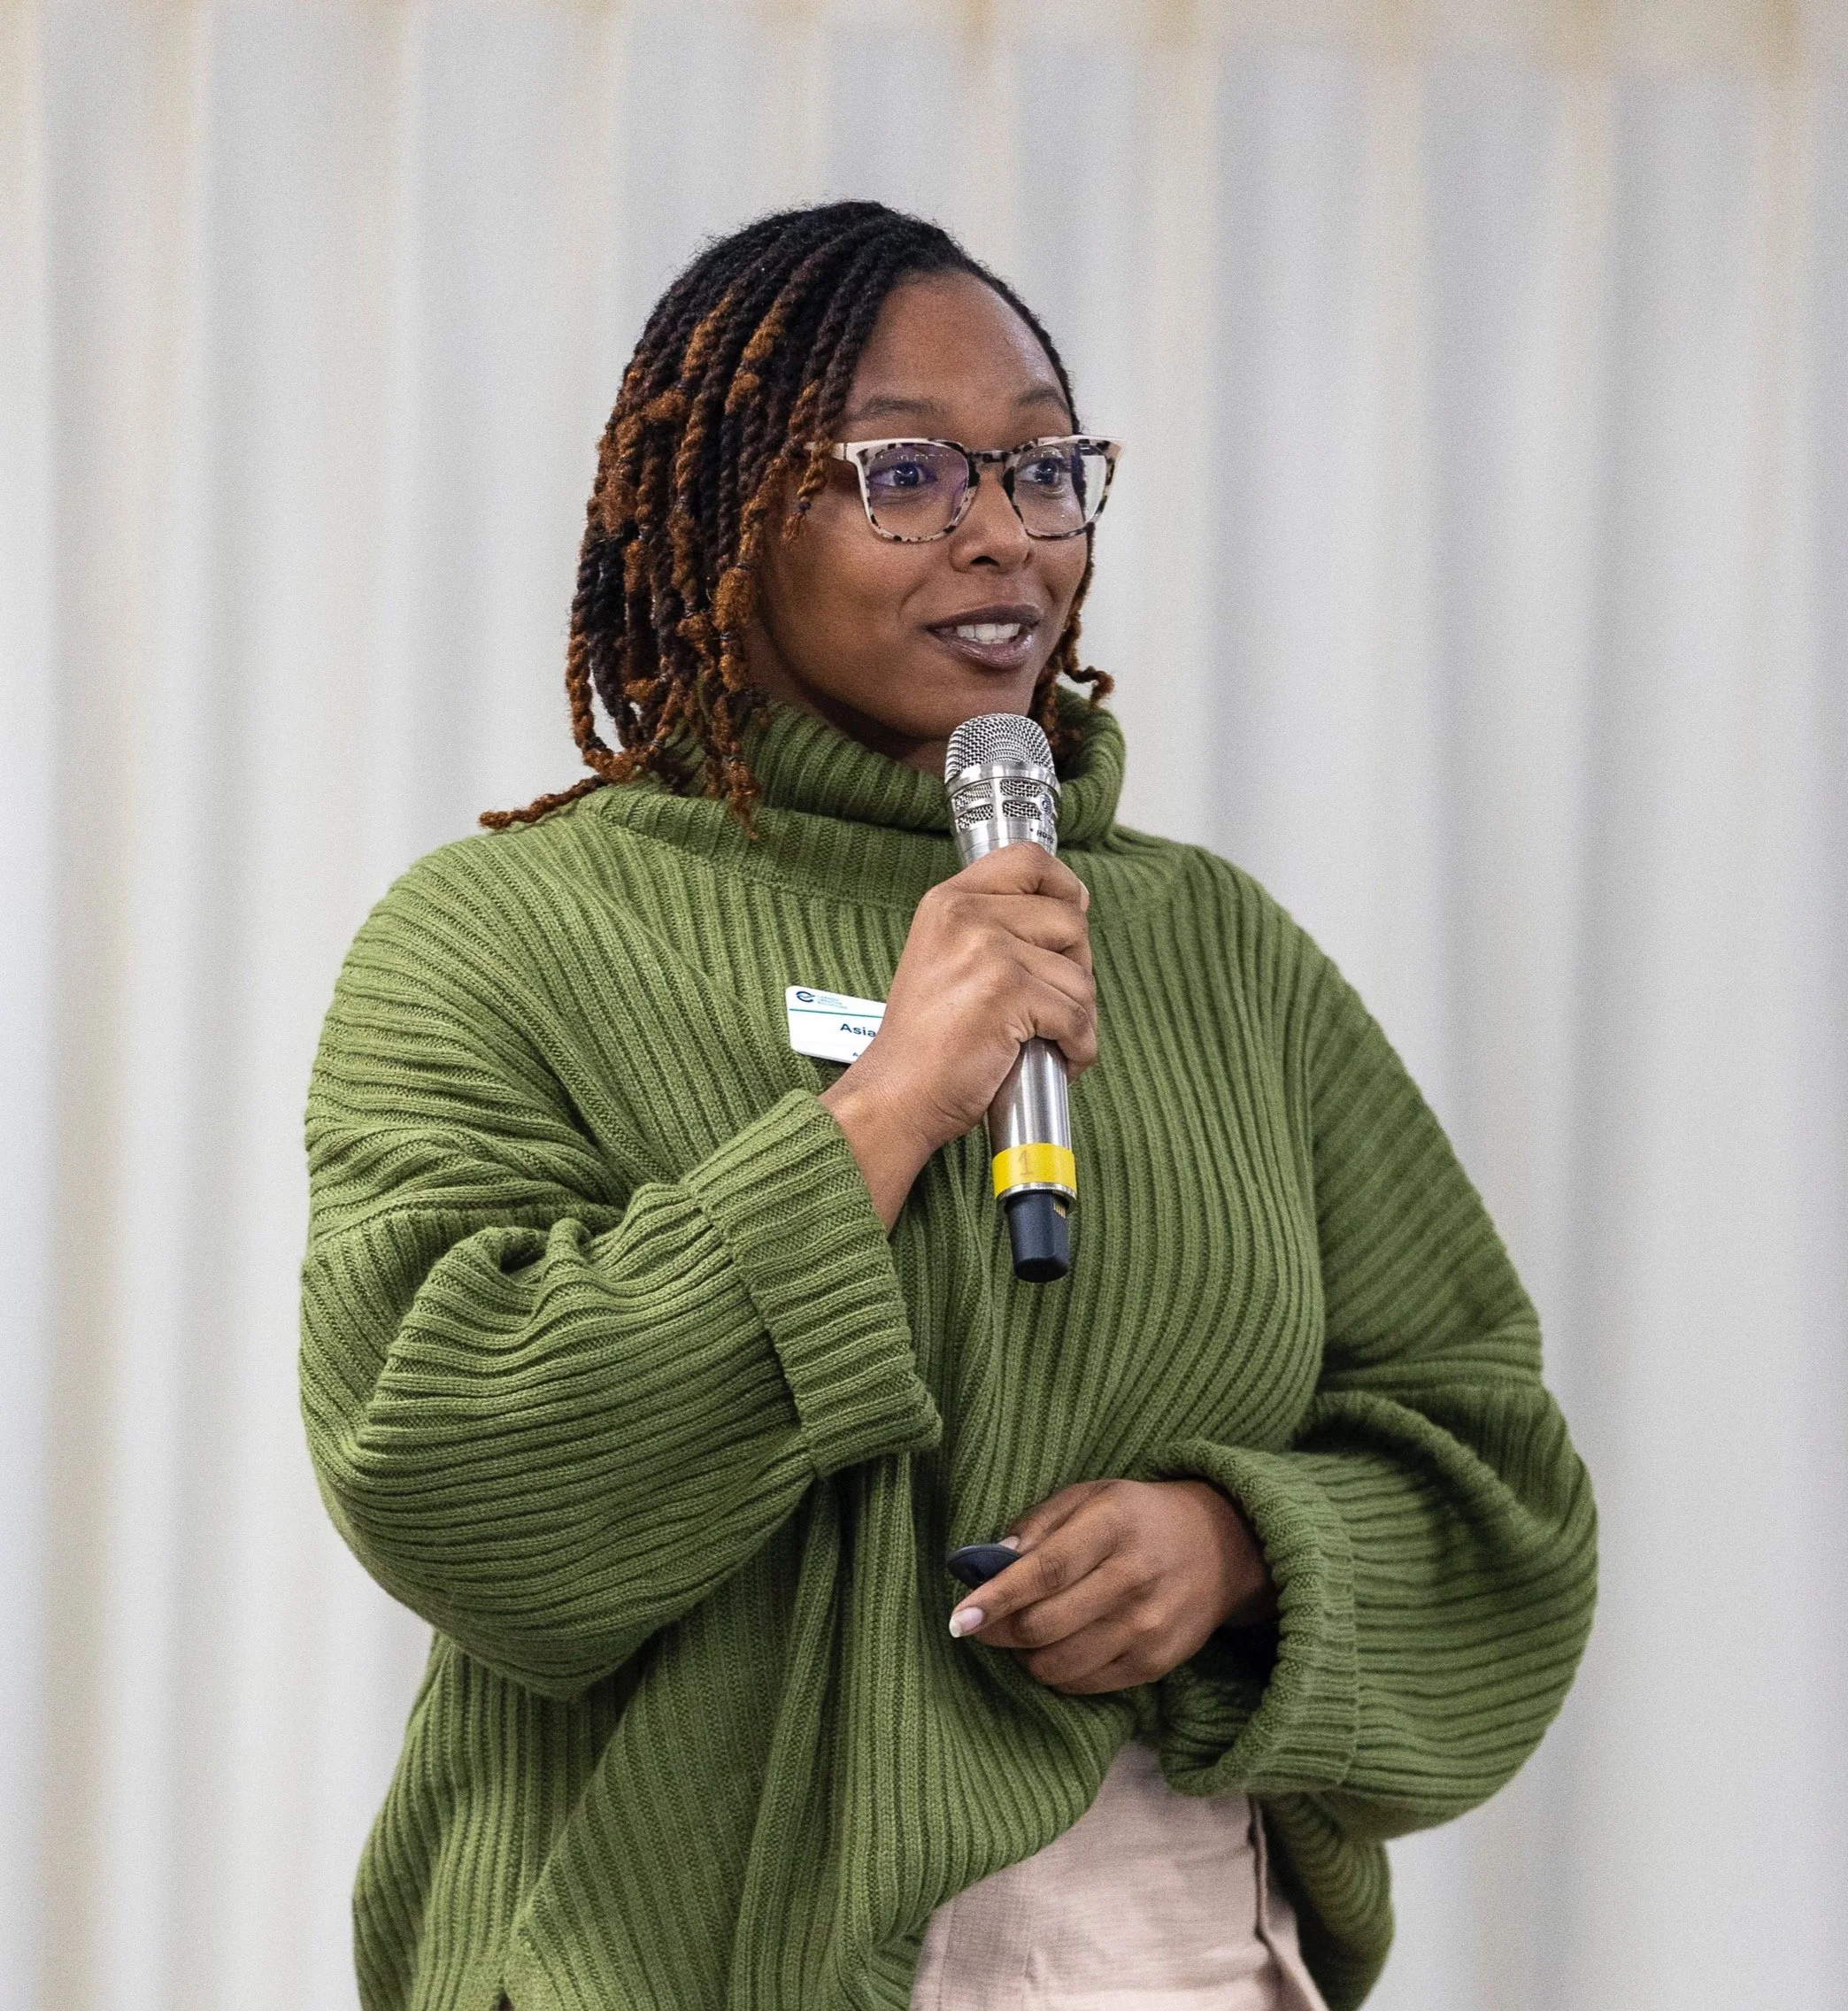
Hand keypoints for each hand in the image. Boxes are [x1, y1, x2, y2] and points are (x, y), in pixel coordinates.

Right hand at [820, 843, 1095, 1226]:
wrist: (896, 1095)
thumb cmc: (926, 1042)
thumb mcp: (944, 957)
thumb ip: (992, 927)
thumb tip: (1070, 916)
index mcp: (949, 901)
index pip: (1029, 860)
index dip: (1065, 886)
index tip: (1071, 915)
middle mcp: (966, 915)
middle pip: (1070, 921)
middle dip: (1075, 969)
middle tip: (1050, 1005)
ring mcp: (987, 951)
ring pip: (1080, 976)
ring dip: (1078, 1018)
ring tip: (1046, 1040)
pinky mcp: (1008, 992)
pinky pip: (1078, 1017)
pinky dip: (1079, 1048)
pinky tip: (1057, 1059)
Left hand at [946, 1479, 1276, 1694]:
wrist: (1221, 1547)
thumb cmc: (1137, 1517)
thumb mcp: (1090, 1497)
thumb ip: (1036, 1525)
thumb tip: (987, 1565)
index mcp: (1112, 1525)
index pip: (1045, 1571)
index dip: (997, 1598)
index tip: (959, 1619)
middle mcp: (1133, 1578)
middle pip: (1045, 1624)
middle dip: (998, 1632)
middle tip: (980, 1624)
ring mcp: (1148, 1627)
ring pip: (1059, 1664)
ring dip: (1024, 1656)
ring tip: (1023, 1633)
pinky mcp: (1156, 1663)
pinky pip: (1084, 1684)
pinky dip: (1056, 1672)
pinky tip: (1057, 1647)